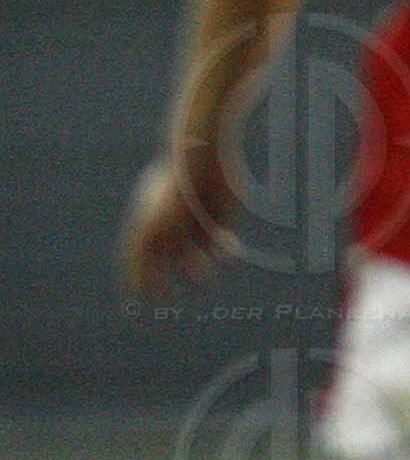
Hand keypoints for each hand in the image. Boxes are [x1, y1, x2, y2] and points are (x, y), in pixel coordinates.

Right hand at [118, 152, 235, 298]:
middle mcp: (170, 225)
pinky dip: (223, 252)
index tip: (147, 299)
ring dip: (198, 271)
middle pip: (166, 259)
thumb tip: (132, 289)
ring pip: (195, 255)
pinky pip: (219, 244)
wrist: (204, 160)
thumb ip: (135, 257)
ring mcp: (194, 222)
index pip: (139, 258)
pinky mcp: (219, 217)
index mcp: (148, 225)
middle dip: (165, 278)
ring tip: (203, 277)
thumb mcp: (148, 228)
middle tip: (169, 296)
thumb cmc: (173, 194)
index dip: (141, 279)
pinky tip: (226, 253)